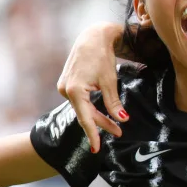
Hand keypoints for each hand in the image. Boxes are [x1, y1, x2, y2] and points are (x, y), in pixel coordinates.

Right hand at [56, 22, 125, 152]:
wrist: (92, 37)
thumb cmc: (102, 56)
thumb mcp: (111, 81)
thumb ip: (114, 102)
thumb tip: (122, 120)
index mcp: (75, 90)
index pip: (85, 118)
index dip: (92, 134)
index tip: (97, 149)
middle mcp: (65, 90)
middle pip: (85, 114)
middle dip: (102, 124)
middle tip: (119, 133)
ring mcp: (64, 87)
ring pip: (83, 108)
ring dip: (98, 116)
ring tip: (115, 126)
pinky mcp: (67, 84)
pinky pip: (80, 101)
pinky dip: (91, 107)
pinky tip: (102, 114)